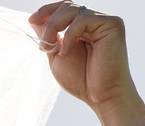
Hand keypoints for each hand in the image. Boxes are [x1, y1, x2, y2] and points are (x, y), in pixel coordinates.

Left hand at [29, 2, 144, 125]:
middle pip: (67, 5)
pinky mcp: (113, 24)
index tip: (32, 19)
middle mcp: (95, 21)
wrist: (101, 96)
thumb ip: (48, 36)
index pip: (64, 8)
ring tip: (52, 49)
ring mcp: (104, 22)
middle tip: (43, 44)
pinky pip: (83, 19)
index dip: (47, 10)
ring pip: (74, 9)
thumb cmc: (81, 80)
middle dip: (49, 21)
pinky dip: (70, 34)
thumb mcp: (56, 55)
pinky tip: (67, 52)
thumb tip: (34, 18)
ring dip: (55, 27)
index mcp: (82, 28)